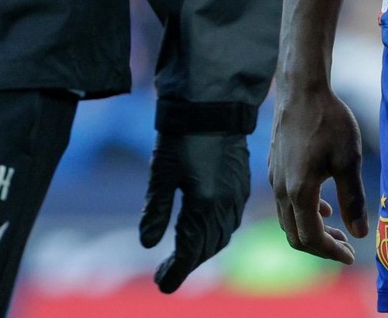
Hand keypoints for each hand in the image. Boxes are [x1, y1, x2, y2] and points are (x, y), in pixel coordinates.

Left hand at [139, 131, 249, 292]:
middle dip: (187, 263)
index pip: (189, 251)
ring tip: (183, 256)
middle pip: (207, 247)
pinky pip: (230, 221)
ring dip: (202, 250)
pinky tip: (203, 231)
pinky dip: (215, 233)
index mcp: (204, 205)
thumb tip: (147, 244)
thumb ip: (156, 210)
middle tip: (166, 274)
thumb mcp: (161, 171)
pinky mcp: (240, 184)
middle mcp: (225, 205)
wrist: (214, 103)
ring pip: (221, 235)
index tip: (162, 284)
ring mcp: (236, 195)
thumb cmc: (182, 134)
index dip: (175, 270)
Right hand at [268, 84, 365, 263]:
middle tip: (345, 246)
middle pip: (295, 235)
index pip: (310, 238)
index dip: (330, 252)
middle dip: (321, 246)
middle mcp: (281, 190)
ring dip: (312, 229)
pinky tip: (323, 205)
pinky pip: (285, 202)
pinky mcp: (274, 167)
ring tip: (337, 228)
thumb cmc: (328, 121)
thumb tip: (361, 234)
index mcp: (299, 192)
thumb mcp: (348, 161)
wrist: (301, 90)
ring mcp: (274, 178)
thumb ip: (353, 200)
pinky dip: (303, 212)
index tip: (350, 255)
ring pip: (288, 219)